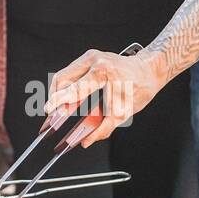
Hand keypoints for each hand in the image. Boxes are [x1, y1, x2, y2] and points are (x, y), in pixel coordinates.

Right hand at [42, 51, 167, 146]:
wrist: (149, 70)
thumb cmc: (140, 89)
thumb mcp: (123, 113)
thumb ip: (103, 129)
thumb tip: (87, 141)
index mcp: (103, 74)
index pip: (75, 89)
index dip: (59, 101)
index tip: (49, 110)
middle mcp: (94, 61)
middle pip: (62, 79)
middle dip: (55, 97)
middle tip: (53, 113)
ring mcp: (90, 56)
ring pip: (63, 74)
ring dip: (59, 91)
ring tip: (60, 107)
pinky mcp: (89, 56)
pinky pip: (70, 71)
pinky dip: (66, 85)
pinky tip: (69, 96)